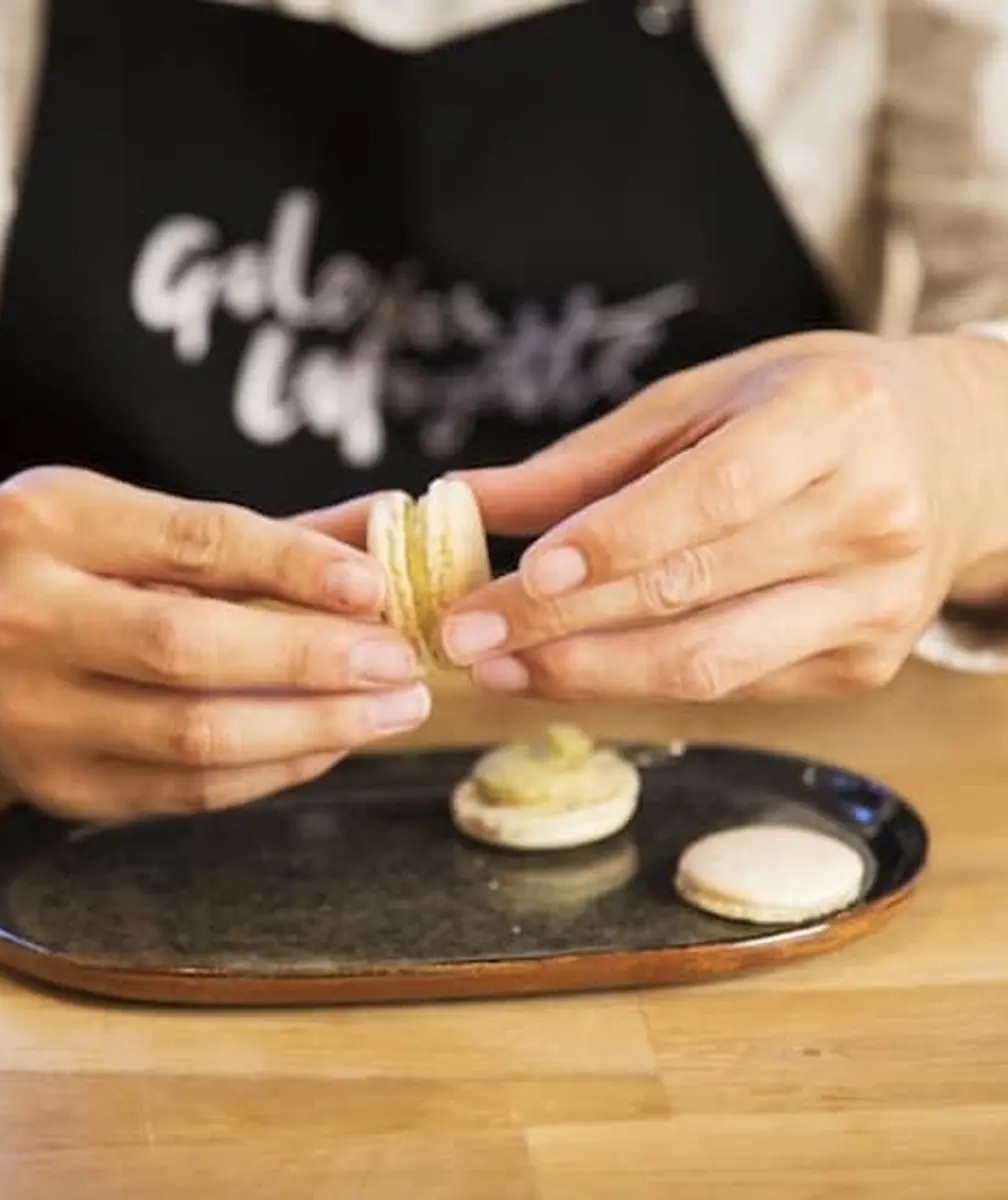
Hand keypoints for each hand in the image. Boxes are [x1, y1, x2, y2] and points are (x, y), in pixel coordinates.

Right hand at [0, 468, 427, 820]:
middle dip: (313, 659)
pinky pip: (190, 791)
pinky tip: (333, 741)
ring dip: (315, 727)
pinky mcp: (58, 787)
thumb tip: (392, 527)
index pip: (193, 541)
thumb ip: (273, 534)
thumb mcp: (154, 524)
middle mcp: (19, 617)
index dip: (294, 565)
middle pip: (187, 647)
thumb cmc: (90, 568)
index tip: (376, 587)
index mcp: (46, 521)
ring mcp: (30, 714)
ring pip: (194, 736)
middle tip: (400, 661)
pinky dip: (277, 768)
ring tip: (393, 709)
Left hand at [439, 331, 1007, 700]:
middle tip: (464, 635)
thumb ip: (586, 460)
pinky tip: (569, 670)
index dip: (614, 541)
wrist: (952, 456)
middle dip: (563, 623)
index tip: (521, 574)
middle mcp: (870, 517)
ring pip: (710, 662)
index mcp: (834, 419)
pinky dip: (639, 683)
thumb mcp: (704, 399)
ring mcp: (875, 604)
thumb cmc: (807, 410)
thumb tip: (465, 497)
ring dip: (590, 673)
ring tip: (499, 667)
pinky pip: (730, 687)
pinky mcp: (864, 665)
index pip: (714, 493)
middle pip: (694, 589)